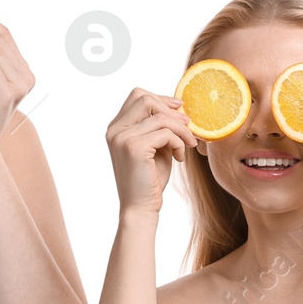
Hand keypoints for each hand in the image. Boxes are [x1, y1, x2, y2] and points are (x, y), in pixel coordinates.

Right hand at [104, 89, 198, 213]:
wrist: (141, 207)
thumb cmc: (150, 179)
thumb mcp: (156, 146)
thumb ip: (160, 126)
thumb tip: (178, 105)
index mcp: (116, 127)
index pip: (138, 96)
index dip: (162, 98)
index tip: (180, 108)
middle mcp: (115, 130)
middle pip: (145, 98)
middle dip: (171, 111)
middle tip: (187, 127)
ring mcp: (122, 137)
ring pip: (160, 117)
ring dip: (181, 130)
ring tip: (187, 146)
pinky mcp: (134, 147)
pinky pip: (166, 133)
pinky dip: (179, 143)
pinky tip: (179, 158)